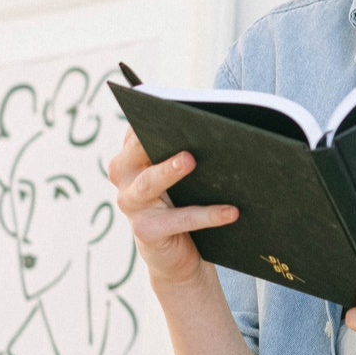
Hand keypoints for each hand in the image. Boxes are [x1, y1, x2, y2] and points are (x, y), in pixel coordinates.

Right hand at [107, 127, 237, 285]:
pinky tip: (232, 211)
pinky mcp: (146, 231)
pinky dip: (208, 214)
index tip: (168, 101)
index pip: (138, 127)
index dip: (152, 114)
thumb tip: (215, 122)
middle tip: (179, 123)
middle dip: (156, 136)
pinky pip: (180, 219)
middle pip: (138, 150)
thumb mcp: (180, 171)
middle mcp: (124, 175)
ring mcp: (131, 204)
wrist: (178, 253)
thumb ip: (185, 146)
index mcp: (131, 154)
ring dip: (170, 170)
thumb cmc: (184, 200)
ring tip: (191, 159)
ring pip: (150, 183)